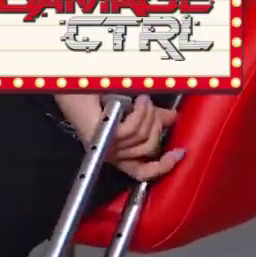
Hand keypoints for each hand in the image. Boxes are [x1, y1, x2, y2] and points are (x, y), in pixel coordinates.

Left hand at [67, 94, 184, 181]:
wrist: (74, 84)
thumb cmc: (98, 96)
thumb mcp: (132, 109)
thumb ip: (152, 117)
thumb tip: (173, 118)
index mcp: (118, 153)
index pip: (143, 173)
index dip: (164, 166)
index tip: (181, 152)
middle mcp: (111, 155)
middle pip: (150, 150)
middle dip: (157, 126)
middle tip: (151, 105)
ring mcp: (105, 147)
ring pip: (143, 140)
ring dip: (148, 116)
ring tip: (142, 99)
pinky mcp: (101, 137)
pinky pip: (132, 131)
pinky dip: (140, 113)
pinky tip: (138, 101)